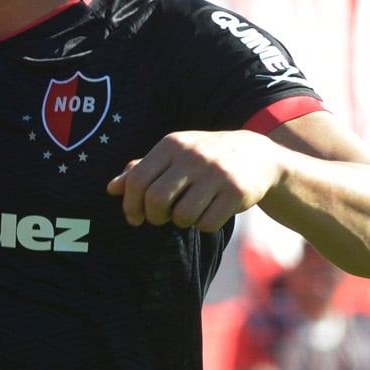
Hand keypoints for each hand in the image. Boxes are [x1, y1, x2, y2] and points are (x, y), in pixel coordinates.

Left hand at [106, 130, 286, 231]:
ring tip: (187, 213)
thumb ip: (142, 169)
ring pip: (182, 215)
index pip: (137, 179)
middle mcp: (192, 156)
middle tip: (160, 218)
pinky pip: (207, 223)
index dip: (130, 204)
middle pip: (156, 199)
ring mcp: (216, 173)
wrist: (258, 155)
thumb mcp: (173, 155)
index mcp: (171, 145)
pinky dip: (203, 225)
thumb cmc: (204, 159)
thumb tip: (111, 188)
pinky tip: (209, 213)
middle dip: (154, 216)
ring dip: (180, 222)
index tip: (134, 217)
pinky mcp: (236, 192)